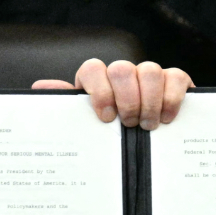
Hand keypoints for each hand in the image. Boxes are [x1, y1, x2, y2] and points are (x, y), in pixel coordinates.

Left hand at [33, 58, 193, 129]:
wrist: (145, 145)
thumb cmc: (111, 132)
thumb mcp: (87, 122)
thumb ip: (66, 105)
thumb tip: (40, 87)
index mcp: (98, 81)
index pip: (92, 68)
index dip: (99, 91)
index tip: (106, 117)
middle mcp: (123, 74)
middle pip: (122, 68)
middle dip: (127, 99)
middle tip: (130, 124)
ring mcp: (148, 75)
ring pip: (150, 70)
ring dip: (149, 101)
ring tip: (148, 126)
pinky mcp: (175, 81)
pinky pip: (175, 76)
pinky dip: (171, 97)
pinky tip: (167, 118)